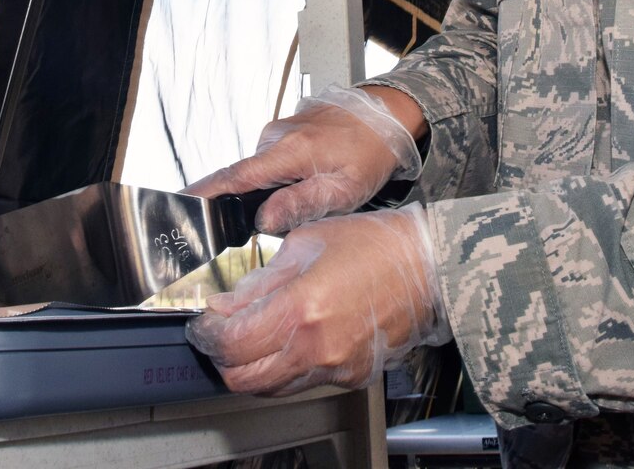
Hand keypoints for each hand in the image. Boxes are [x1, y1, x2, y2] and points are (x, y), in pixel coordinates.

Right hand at [186, 86, 422, 233]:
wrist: (387, 115)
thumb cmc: (371, 152)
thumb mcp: (345, 189)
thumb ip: (302, 204)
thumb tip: (263, 219)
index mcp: (288, 151)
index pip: (234, 177)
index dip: (204, 193)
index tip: (179, 205)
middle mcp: (275, 136)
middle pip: (244, 178)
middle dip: (249, 204)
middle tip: (279, 218)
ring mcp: (278, 131)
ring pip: (261, 172)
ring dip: (273, 190)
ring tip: (311, 195)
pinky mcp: (284, 131)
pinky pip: (272, 161)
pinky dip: (281, 176)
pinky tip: (308, 181)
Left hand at [186, 204, 448, 394]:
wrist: (428, 266)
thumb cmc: (374, 244)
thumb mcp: (304, 244)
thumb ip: (259, 280)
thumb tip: (225, 303)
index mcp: (301, 307)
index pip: (230, 343)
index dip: (207, 334)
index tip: (205, 322)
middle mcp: (316, 347)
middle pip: (243, 379)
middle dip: (223, 358)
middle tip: (222, 333)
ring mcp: (336, 366)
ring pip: (271, 387)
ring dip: (253, 367)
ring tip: (256, 334)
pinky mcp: (352, 375)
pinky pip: (304, 381)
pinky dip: (288, 366)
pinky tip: (293, 338)